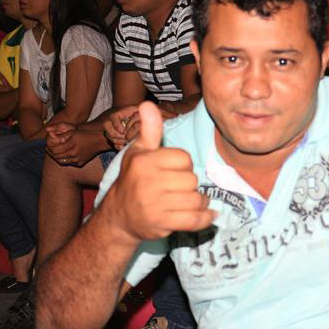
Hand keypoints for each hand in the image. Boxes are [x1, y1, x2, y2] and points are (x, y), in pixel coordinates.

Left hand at [47, 123, 102, 165]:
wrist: (98, 142)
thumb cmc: (84, 135)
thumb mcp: (72, 132)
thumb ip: (60, 135)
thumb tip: (49, 134)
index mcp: (71, 145)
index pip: (54, 150)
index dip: (49, 149)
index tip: (47, 146)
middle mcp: (73, 153)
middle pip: (56, 157)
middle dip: (51, 153)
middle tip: (49, 149)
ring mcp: (77, 160)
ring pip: (61, 161)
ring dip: (56, 157)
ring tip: (55, 153)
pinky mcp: (80, 163)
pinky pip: (69, 163)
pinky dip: (64, 160)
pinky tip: (64, 155)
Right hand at [107, 101, 215, 240]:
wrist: (119, 216)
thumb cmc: (133, 179)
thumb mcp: (138, 152)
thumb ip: (149, 130)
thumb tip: (147, 104)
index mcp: (145, 161)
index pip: (184, 159)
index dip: (183, 166)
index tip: (173, 171)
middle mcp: (148, 182)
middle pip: (192, 180)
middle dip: (190, 185)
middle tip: (179, 189)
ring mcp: (155, 205)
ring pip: (196, 200)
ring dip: (199, 202)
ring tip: (189, 202)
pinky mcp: (162, 224)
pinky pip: (195, 220)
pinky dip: (205, 218)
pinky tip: (209, 215)